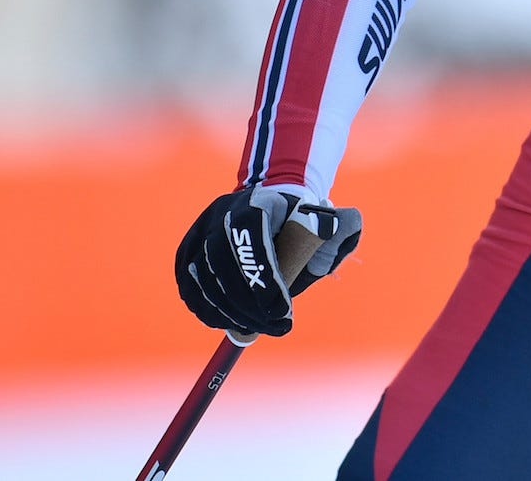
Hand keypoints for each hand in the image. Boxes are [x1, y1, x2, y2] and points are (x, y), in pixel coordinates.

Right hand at [174, 184, 362, 335]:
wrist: (272, 209)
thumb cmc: (303, 223)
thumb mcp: (326, 222)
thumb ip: (337, 229)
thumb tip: (344, 228)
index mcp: (257, 201)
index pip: (252, 241)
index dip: (264, 279)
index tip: (284, 312)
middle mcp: (222, 212)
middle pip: (222, 262)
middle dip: (246, 302)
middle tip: (271, 327)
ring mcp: (199, 230)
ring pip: (201, 276)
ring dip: (226, 310)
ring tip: (252, 329)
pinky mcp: (186, 250)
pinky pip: (188, 284)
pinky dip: (205, 308)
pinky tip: (227, 322)